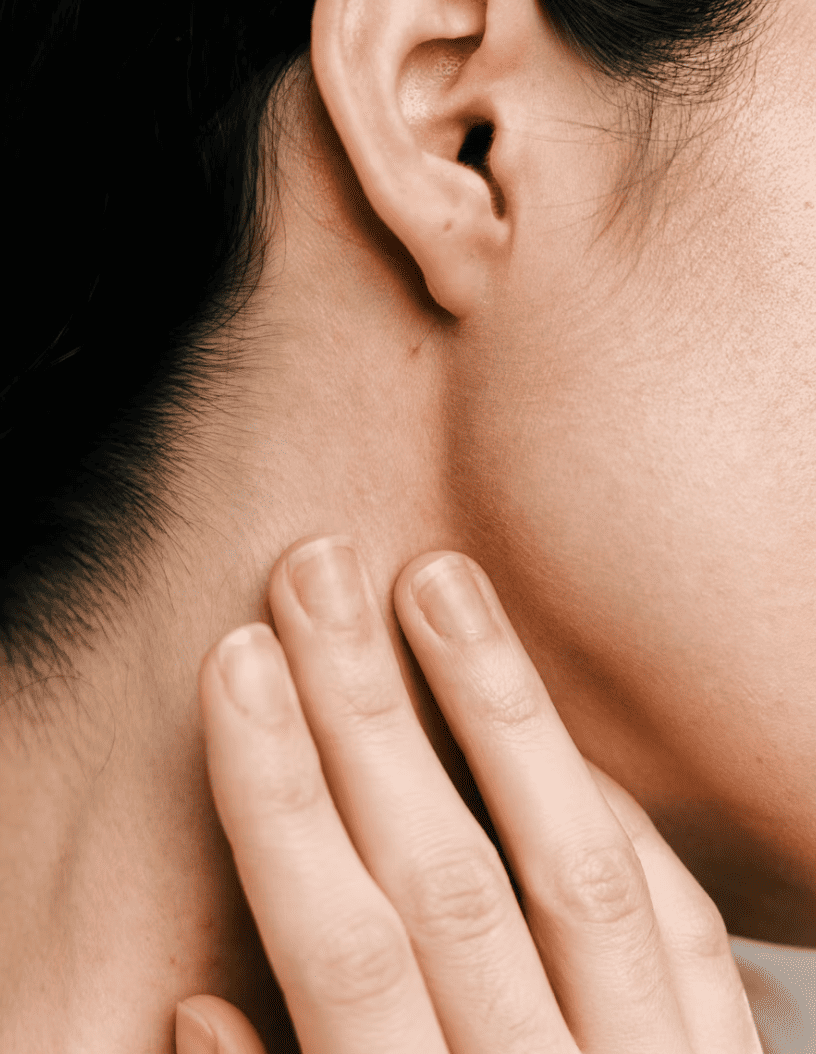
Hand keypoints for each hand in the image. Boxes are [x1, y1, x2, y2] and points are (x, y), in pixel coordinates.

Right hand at [176, 535, 761, 1053]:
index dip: (279, 793)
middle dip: (371, 711)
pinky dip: (613, 815)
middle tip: (321, 569)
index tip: (237, 662)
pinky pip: (686, 925)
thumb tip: (199, 1002)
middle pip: (452, 876)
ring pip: (579, 865)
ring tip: (445, 584)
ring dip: (504, 710)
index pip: (343, 945)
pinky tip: (554, 725)